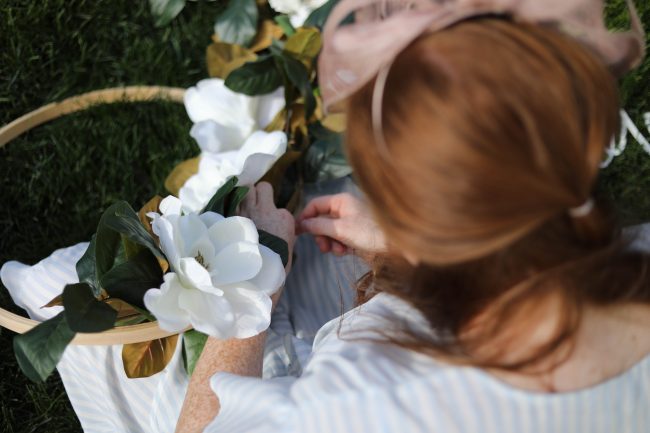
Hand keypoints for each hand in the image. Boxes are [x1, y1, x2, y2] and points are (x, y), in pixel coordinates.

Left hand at [239, 182, 294, 307]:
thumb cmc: (274, 267)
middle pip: (261, 188)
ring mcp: (247, 212)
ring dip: (243, 197)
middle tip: (253, 205)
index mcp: (283, 218)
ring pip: (245, 190)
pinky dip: (229, 206)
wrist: (255, 276)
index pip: (278, 205)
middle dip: (257, 194)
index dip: (271, 212)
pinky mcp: (231, 217)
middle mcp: (266, 210)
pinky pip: (230, 202)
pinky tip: (228, 213)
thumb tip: (277, 230)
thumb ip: (281, 233)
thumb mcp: (286, 248)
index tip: (267, 222)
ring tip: (241, 208)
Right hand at [297, 193, 386, 257]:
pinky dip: (339, 246)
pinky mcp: (355, 234)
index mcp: (341, 201)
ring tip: (339, 250)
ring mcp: (350, 222)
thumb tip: (301, 224)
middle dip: (320, 235)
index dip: (305, 217)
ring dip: (330, 243)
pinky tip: (346, 252)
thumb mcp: (340, 229)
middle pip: (321, 220)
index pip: (315, 205)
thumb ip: (318, 226)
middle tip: (323, 247)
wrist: (394, 245)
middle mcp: (344, 209)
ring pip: (329, 232)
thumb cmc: (369, 232)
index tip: (297, 231)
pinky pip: (339, 239)